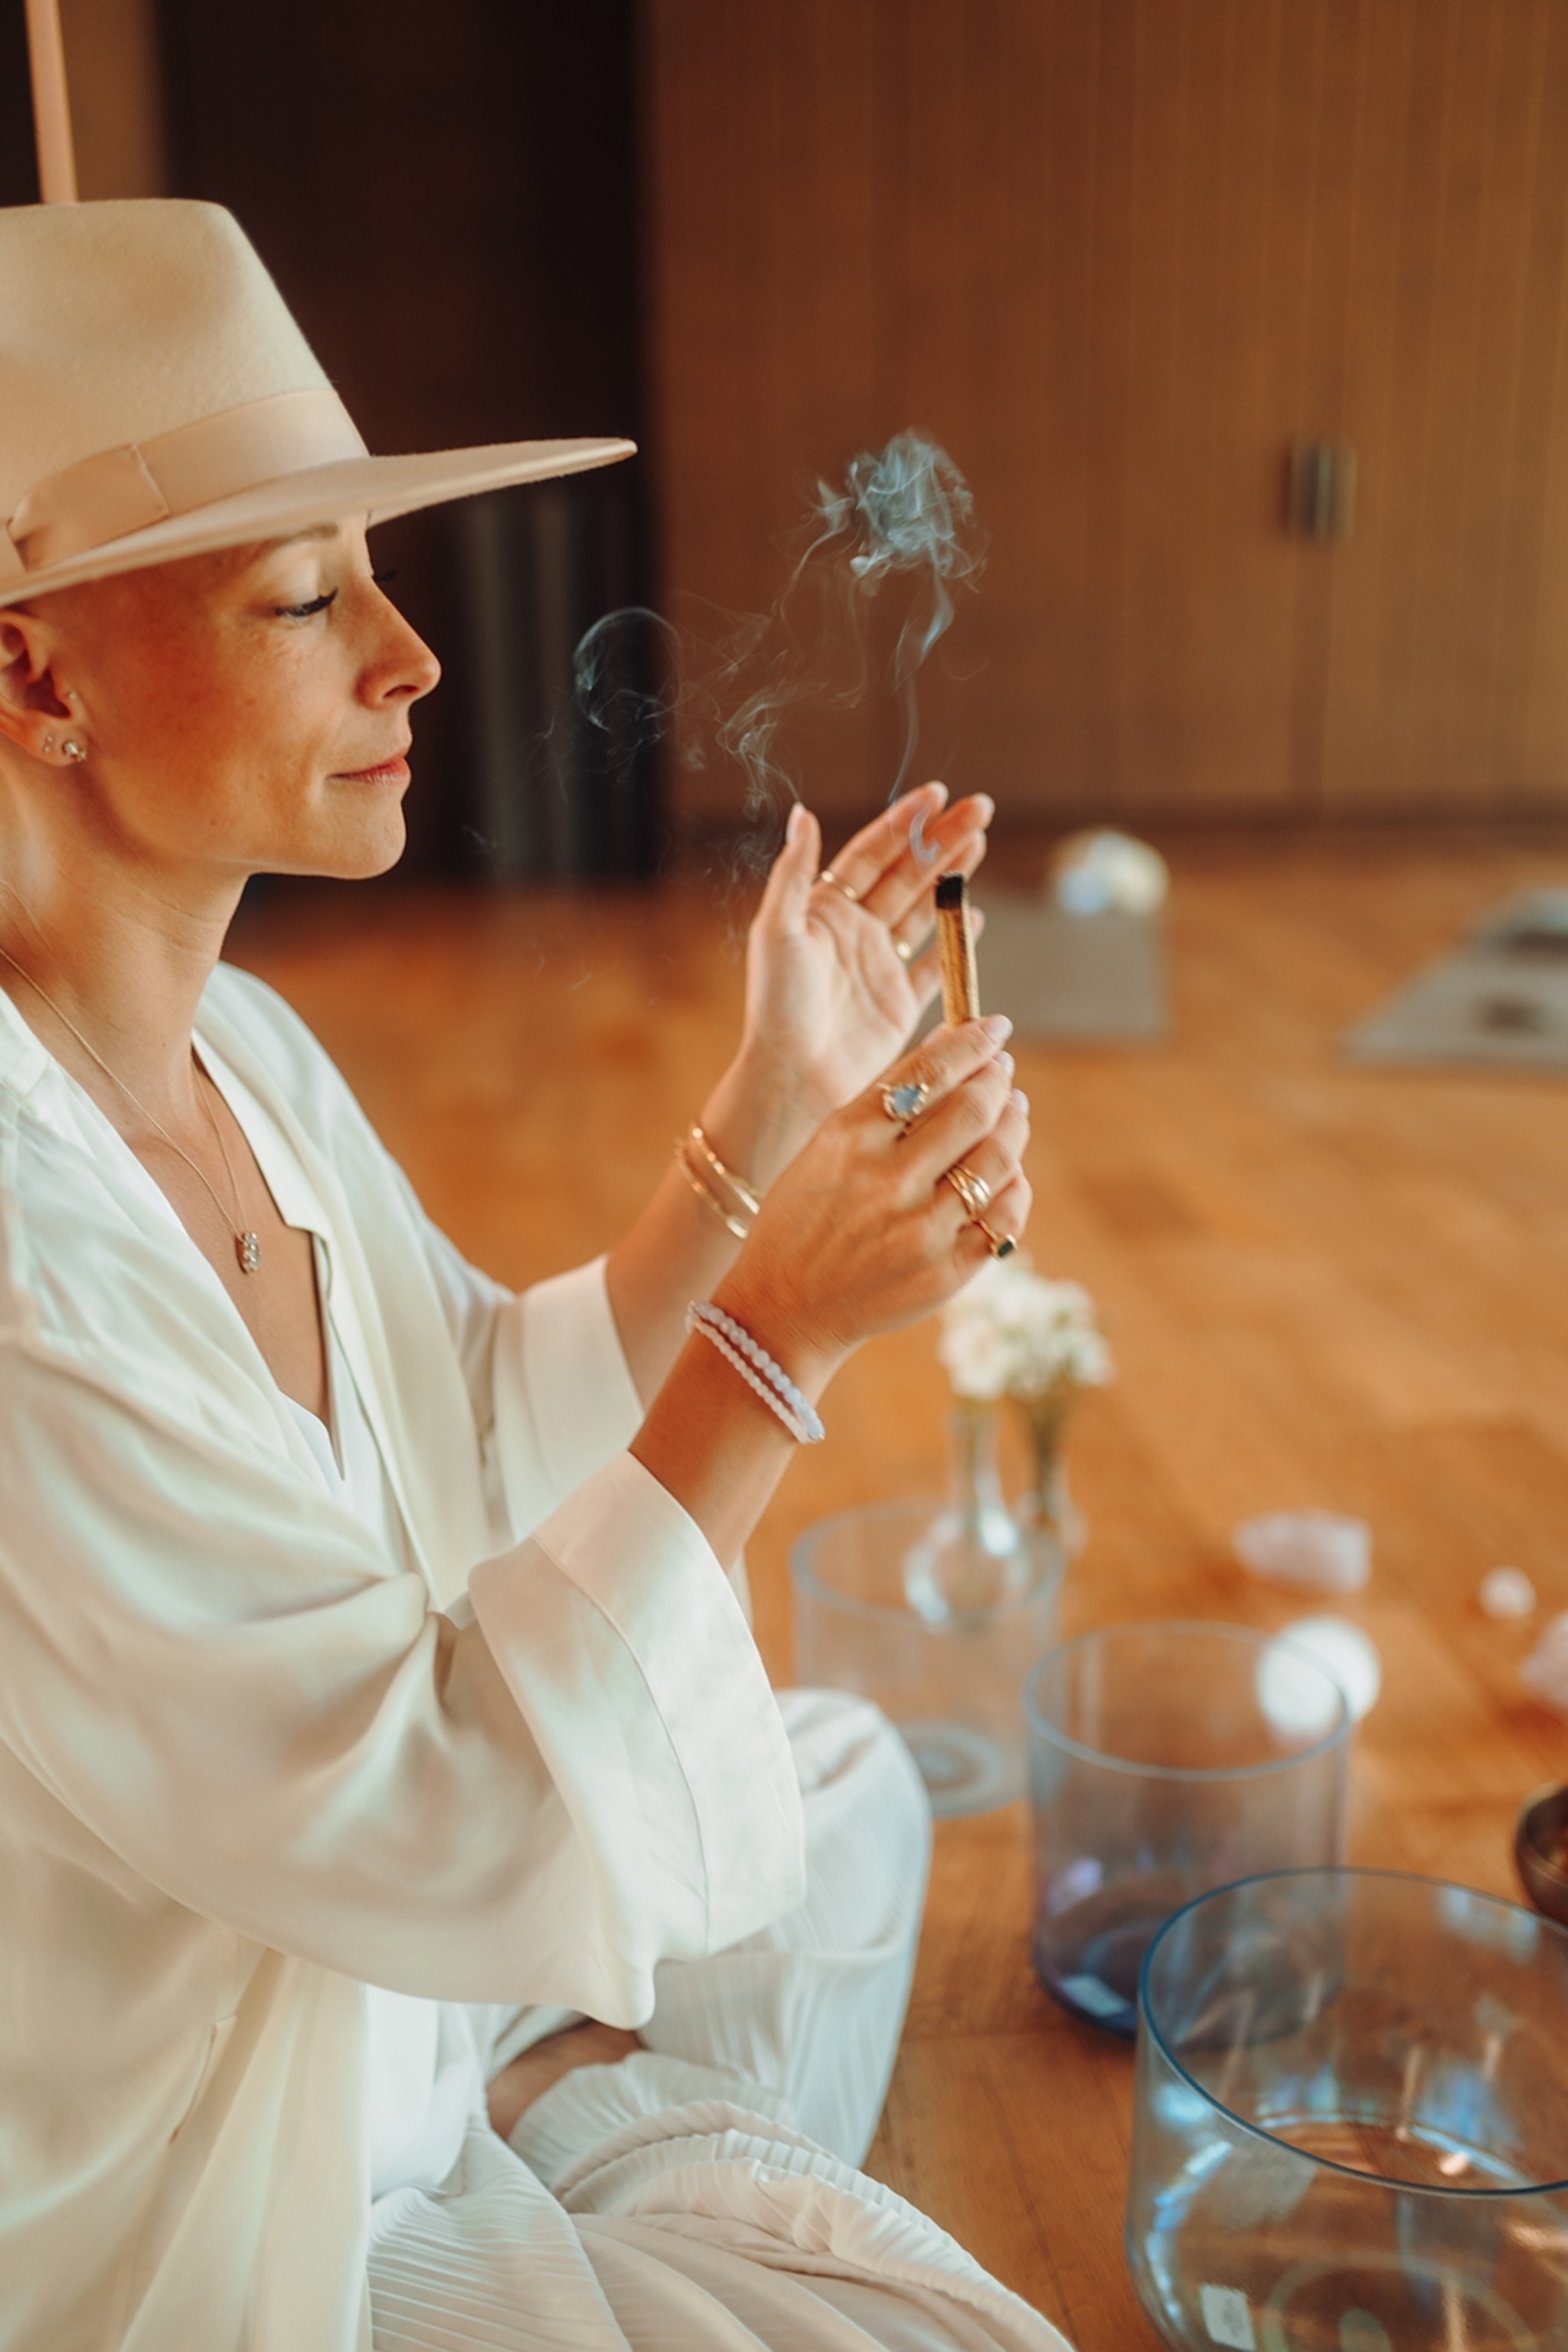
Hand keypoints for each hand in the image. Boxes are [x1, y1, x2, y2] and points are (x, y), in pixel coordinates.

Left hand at [711, 783, 993, 1181]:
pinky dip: (954, 943)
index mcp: (824, 910)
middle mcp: (853, 933)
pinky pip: (933, 968)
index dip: (905, 823)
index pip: (872, 853)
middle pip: (907, 874)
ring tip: (980, 845)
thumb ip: (794, 874)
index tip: (938, 794)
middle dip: (944, 840)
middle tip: (982, 810)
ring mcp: (878, 968)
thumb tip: (802, 813)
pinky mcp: (899, 1006)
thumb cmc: (777, 1006)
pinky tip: (974, 917)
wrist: (793, 1077)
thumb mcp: (777, 931)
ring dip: (952, 879)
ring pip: (924, 912)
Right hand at [715, 1015, 1031, 1383]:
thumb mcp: (825, 1148)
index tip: (995, 1028)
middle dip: (997, 1080)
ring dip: (1013, 1125)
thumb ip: (883, 1101)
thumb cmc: (803, 1218)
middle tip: (1002, 1071)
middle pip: (972, 1110)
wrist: (783, 1309)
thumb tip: (950, 1045)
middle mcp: (887, 1181)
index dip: (971, 1043)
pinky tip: (1008, 1172)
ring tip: (1012, 1111)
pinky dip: (1015, 1185)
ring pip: (997, 1159)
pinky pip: (1005, 1218)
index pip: (928, 1072)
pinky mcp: (945, 1272)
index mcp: (848, 1139)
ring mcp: (920, 1230)